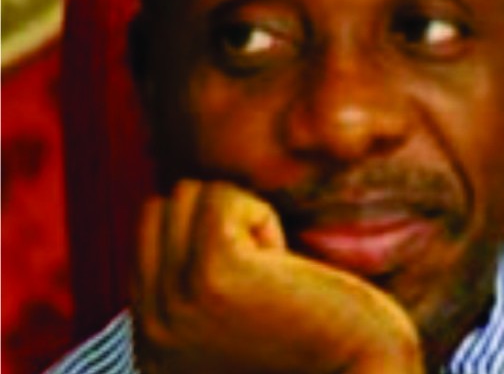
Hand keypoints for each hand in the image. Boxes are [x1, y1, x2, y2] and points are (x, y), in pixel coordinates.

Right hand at [132, 180, 423, 373]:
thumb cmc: (316, 348)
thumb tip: (180, 210)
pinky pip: (220, 198)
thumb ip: (192, 290)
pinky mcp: (215, 273)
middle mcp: (152, 329)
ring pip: (186, 195)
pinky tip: (284, 260)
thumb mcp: (231, 326)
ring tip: (272, 270)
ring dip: (239, 218)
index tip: (251, 279)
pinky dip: (260, 215)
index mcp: (153, 345)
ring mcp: (176, 301)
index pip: (146, 239)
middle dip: (216, 221)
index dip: (204, 236)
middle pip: (159, 210)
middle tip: (263, 271)